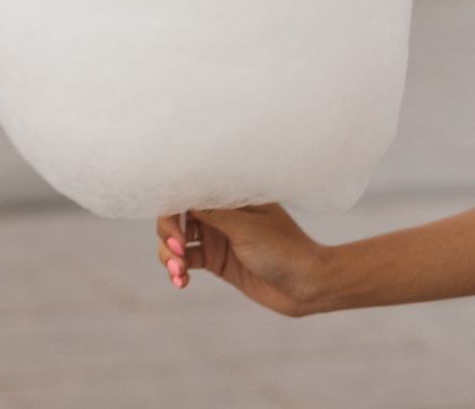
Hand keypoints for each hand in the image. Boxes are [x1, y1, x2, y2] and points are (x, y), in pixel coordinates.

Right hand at [159, 206, 332, 316]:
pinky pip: (185, 261)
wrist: (307, 285)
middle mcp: (221, 212)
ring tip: (178, 272)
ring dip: (168, 254)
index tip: (174, 228)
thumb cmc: (284, 250)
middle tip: (176, 252)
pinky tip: (181, 281)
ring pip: (176, 239)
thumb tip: (181, 188)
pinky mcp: (216, 260)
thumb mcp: (246, 228)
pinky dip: (176, 270)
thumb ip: (212, 211)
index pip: (189, 191)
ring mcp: (217, 236)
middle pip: (176, 215)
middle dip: (167, 233)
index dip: (173, 207)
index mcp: (232, 196)